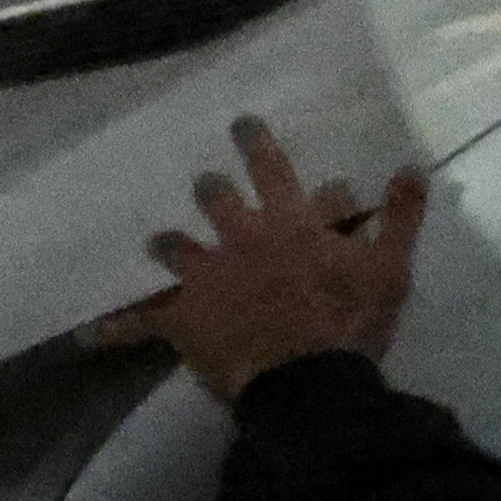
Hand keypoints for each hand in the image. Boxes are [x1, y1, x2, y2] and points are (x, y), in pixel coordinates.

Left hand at [128, 119, 423, 401]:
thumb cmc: (349, 319)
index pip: (270, 169)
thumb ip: (401, 214)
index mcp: (289, 223)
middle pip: (215, 200)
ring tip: (158, 241)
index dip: (255, 143)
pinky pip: (142, 321)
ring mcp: (207, 279)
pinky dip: (116, 327)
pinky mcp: (184, 319)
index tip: (241, 122)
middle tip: (206, 184)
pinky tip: (87, 333)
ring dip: (167, 244)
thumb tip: (412, 165)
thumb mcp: (390, 266)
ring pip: (174, 248)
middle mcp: (241, 239)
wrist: (306, 378)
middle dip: (210, 189)